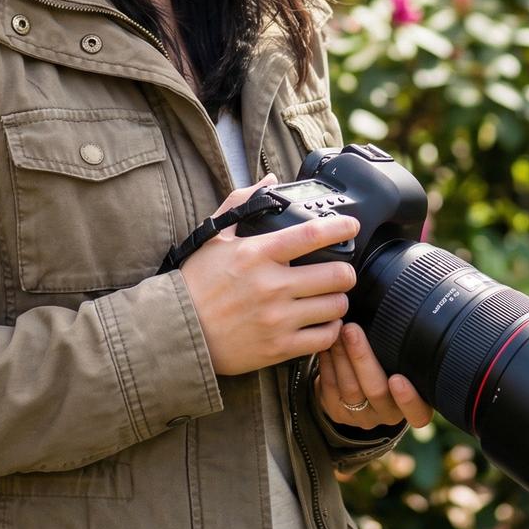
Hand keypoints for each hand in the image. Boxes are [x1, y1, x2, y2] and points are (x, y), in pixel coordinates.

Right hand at [177, 174, 362, 377]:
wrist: (176, 332)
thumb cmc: (196, 283)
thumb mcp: (214, 238)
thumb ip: (242, 204)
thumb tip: (269, 179)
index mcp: (257, 254)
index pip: (312, 235)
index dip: (341, 227)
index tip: (353, 225)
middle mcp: (271, 286)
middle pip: (336, 275)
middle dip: (346, 271)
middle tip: (342, 271)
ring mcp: (277, 319)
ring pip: (335, 307)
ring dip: (339, 300)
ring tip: (331, 297)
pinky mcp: (278, 348)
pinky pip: (324, 338)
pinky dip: (330, 329)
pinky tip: (322, 322)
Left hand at [314, 321, 433, 430]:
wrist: (363, 388)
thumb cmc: (392, 365)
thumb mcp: (405, 361)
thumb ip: (405, 348)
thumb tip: (399, 307)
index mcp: (415, 406)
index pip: (418, 413)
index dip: (408, 399)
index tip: (398, 379)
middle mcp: (389, 414)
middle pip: (376, 391)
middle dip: (362, 358)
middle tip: (352, 329)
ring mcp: (362, 417)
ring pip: (350, 388)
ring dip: (341, 355)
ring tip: (337, 329)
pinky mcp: (338, 413)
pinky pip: (330, 389)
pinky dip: (327, 363)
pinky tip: (326, 344)